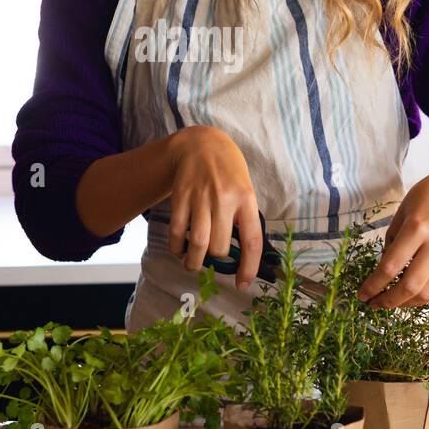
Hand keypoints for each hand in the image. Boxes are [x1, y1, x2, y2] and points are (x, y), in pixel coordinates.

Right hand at [166, 126, 262, 291]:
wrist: (202, 143)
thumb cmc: (229, 171)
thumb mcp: (246, 190)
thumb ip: (244, 219)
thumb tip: (242, 257)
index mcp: (247, 199)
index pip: (252, 241)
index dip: (248, 268)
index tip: (243, 284)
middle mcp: (225, 199)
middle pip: (220, 247)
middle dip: (215, 263)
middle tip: (212, 264)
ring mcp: (201, 197)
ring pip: (197, 243)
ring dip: (193, 262)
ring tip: (192, 265)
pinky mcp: (181, 196)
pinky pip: (177, 231)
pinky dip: (176, 247)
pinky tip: (179, 250)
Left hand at [357, 168, 428, 308]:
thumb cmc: (426, 197)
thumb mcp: (402, 213)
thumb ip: (392, 242)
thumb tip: (382, 272)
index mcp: (417, 228)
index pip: (391, 266)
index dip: (373, 285)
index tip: (362, 295)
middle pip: (410, 285)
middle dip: (388, 301)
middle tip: (373, 304)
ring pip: (426, 293)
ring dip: (405, 304)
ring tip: (388, 302)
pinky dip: (421, 298)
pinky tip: (407, 297)